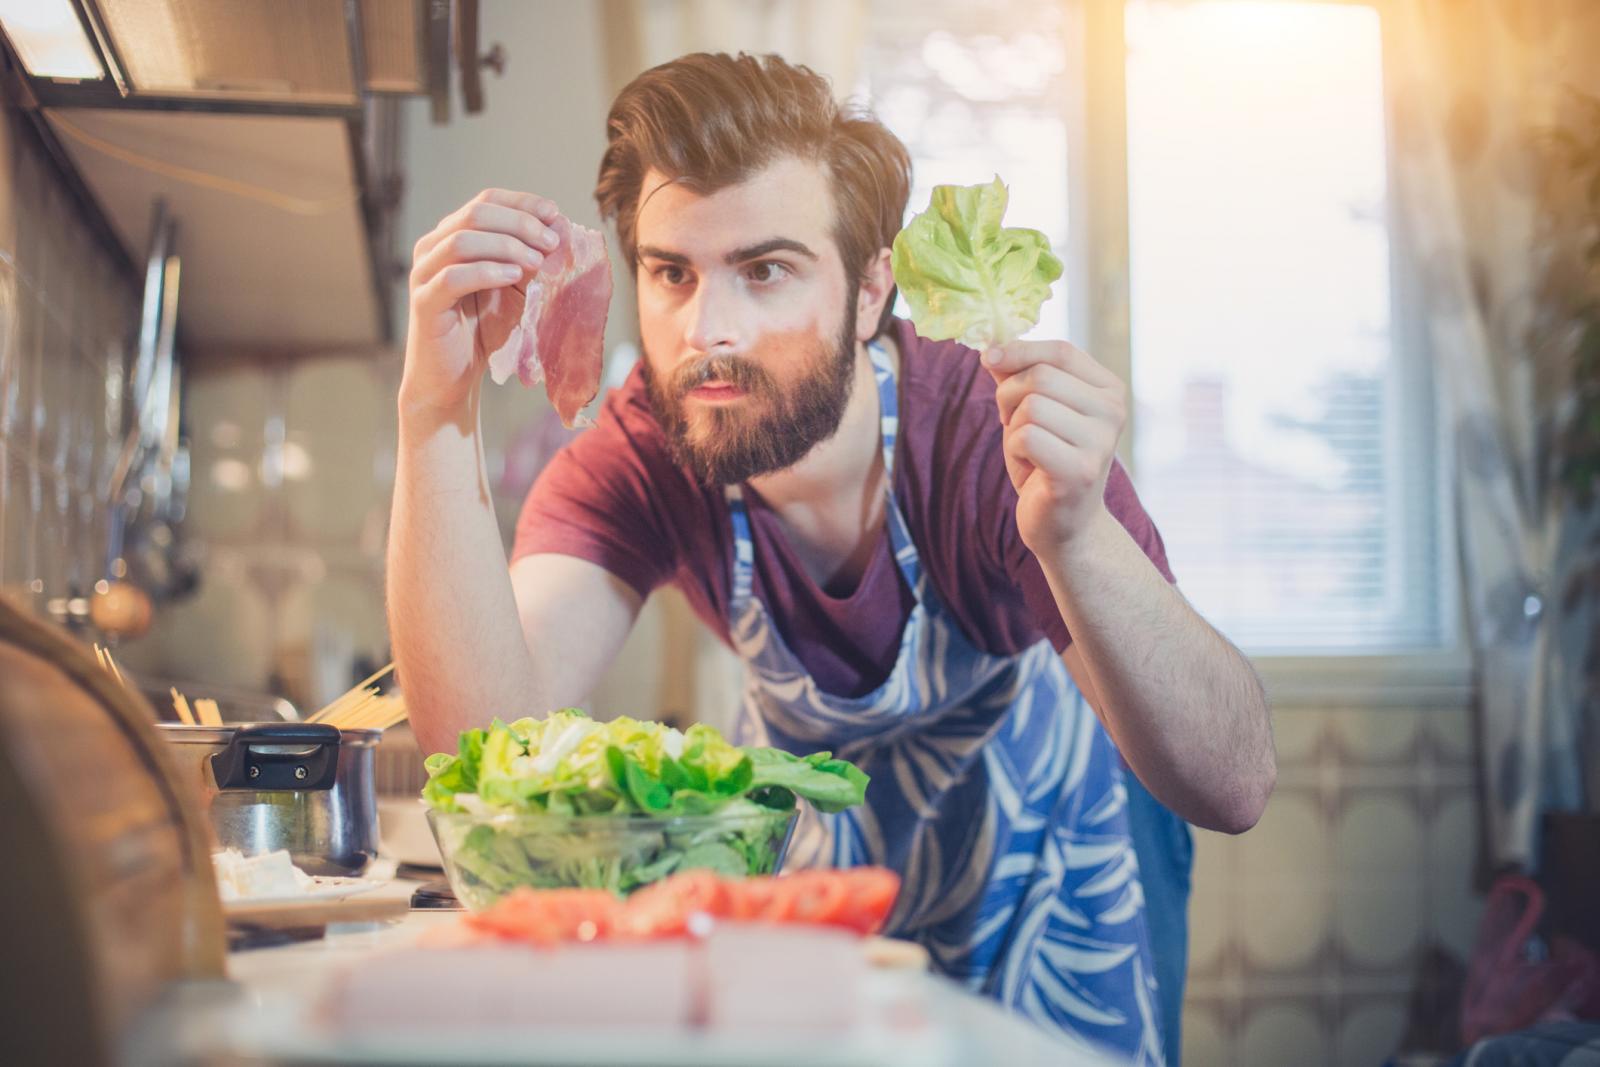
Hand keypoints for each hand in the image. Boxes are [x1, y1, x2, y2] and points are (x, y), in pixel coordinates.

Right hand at [401, 189, 562, 418]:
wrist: (452, 377)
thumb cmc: (482, 331)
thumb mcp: (512, 289)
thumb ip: (527, 260)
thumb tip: (560, 232)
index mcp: (452, 236)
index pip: (486, 201)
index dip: (522, 203)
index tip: (554, 213)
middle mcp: (432, 247)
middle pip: (476, 214)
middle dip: (520, 224)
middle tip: (551, 242)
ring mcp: (424, 273)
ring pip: (462, 241)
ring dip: (506, 246)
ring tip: (536, 263)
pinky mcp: (424, 302)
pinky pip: (452, 277)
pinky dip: (486, 272)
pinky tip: (511, 277)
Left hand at [983, 340, 1127, 556]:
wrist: (1065, 526)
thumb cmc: (1046, 464)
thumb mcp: (1032, 412)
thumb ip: (1016, 377)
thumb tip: (991, 346)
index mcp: (1109, 391)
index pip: (1062, 351)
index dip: (1020, 350)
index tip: (989, 357)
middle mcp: (1113, 412)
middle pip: (1040, 377)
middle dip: (1010, 397)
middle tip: (1014, 427)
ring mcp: (1100, 443)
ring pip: (1031, 406)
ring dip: (1013, 430)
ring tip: (1028, 453)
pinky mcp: (1080, 471)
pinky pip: (1026, 437)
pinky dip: (1015, 452)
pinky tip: (1031, 470)